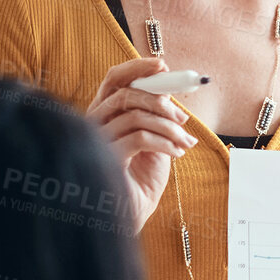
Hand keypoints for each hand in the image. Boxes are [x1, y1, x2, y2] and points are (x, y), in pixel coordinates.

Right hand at [85, 56, 199, 231]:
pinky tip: (178, 153)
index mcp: (103, 114)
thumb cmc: (141, 177)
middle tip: (183, 117)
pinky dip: (165, 142)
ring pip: (135, 116)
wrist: (134, 213)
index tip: (164, 66)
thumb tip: (170, 92)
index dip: (137, 67)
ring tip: (185, 142)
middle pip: (125, 95)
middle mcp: (93, 124)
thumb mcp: (154, 139)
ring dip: (168, 127)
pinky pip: (139, 138)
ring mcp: (97, 141)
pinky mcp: (106, 160)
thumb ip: (156, 115)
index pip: (113, 80)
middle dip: (160, 100)